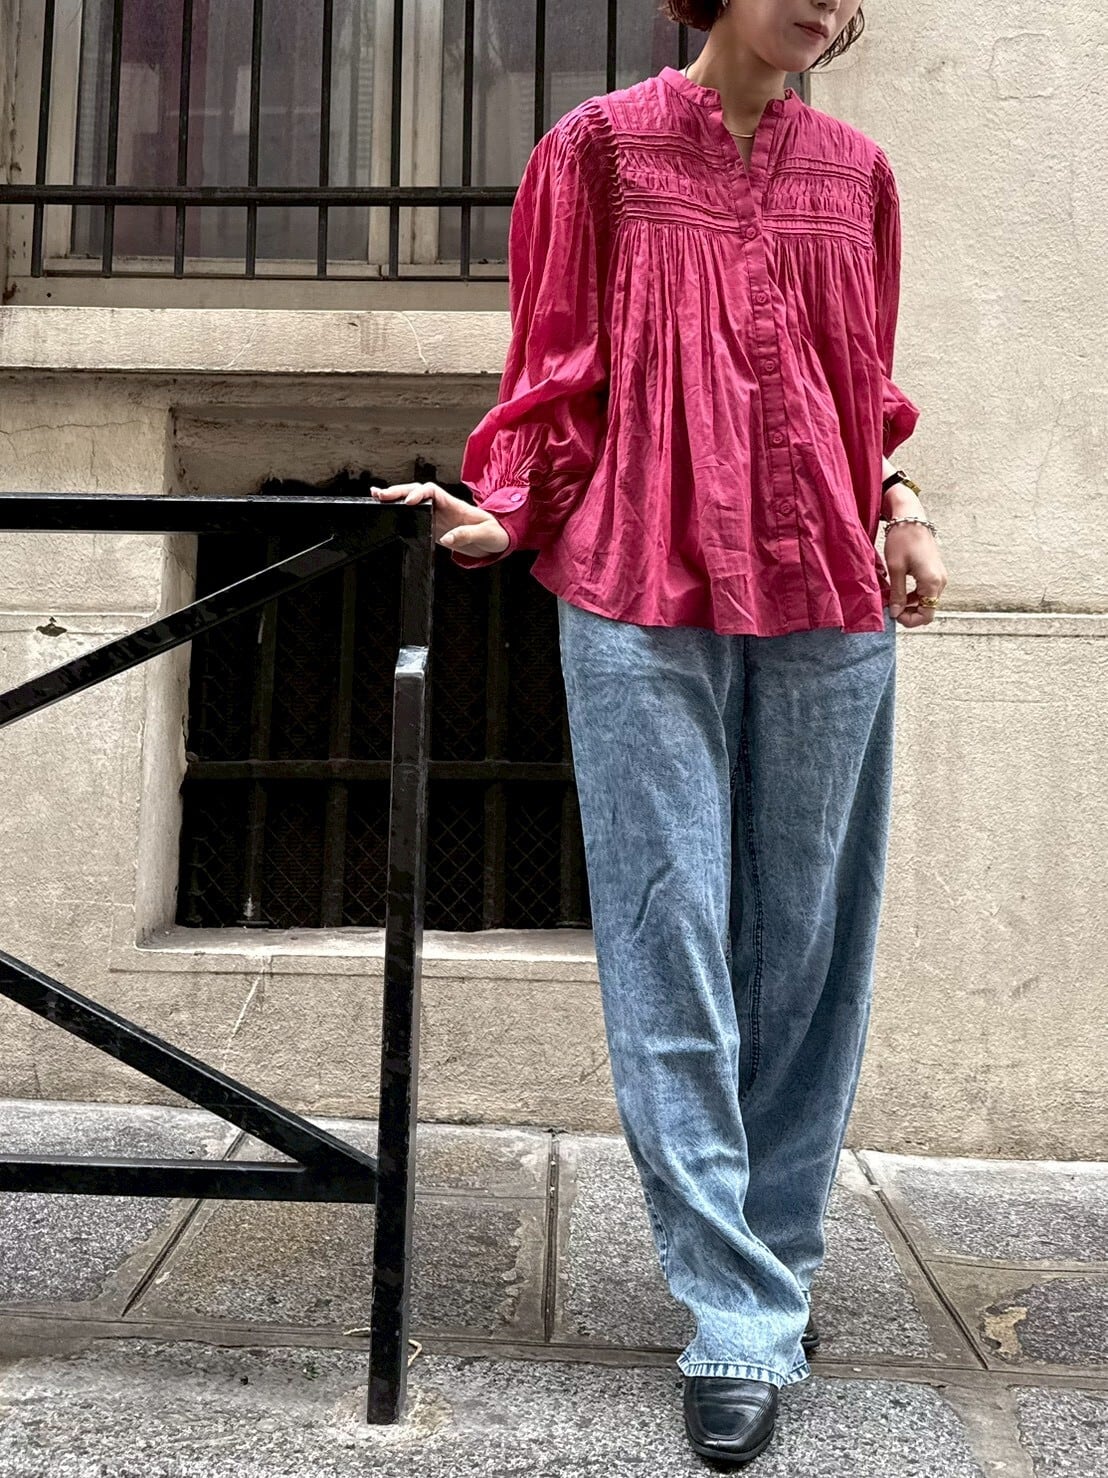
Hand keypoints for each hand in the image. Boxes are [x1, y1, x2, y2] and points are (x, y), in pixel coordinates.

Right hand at [370, 481, 509, 557]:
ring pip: (411, 500)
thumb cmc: (493, 533)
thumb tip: (448, 538)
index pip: (433, 491)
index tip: (411, 503)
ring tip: (376, 495)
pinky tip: (384, 507)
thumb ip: (467, 535)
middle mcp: (442, 506)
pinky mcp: (431, 525)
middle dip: (399, 492)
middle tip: (382, 495)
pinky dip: (398, 509)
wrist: (494, 540)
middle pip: (416, 492)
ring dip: (394, 497)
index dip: (420, 494)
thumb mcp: (485, 535)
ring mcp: (435, 514)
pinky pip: (413, 514)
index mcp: (454, 504)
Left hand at [884, 523, 948, 626]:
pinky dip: (912, 595)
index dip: (909, 621)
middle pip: (927, 610)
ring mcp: (939, 576)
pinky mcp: (934, 572)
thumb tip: (895, 613)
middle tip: (890, 607)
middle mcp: (940, 582)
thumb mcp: (896, 568)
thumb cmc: (903, 539)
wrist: (911, 518)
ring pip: (926, 601)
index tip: (893, 615)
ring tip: (891, 598)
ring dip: (909, 604)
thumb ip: (897, 594)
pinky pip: (925, 591)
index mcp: (932, 582)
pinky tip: (898, 590)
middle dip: (908, 613)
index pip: (927, 615)